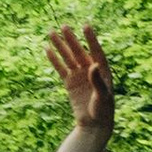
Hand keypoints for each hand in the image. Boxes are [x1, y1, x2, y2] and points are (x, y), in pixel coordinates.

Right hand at [46, 21, 114, 145]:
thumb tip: (93, 65)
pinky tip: (48, 49)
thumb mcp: (102, 96)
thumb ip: (98, 80)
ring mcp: (79, 76)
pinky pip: (61, 69)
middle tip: (64, 26)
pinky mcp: (70, 84)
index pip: (96, 51)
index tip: (86, 26)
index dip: (91, 39)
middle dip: (71, 40)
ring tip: (51, 32)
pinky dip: (54, 59)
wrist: (94, 125)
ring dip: (60, 46)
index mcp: (102, 71)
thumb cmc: (103, 111)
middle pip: (79, 52)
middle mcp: (90, 71)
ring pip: (68, 58)